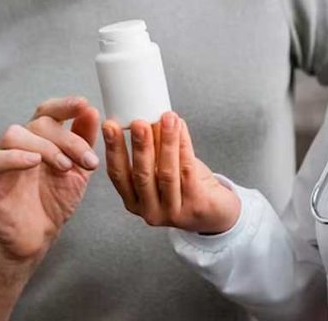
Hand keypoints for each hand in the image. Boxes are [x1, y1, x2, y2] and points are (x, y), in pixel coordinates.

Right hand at [0, 96, 100, 264]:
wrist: (37, 237)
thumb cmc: (55, 201)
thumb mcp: (78, 170)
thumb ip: (84, 142)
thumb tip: (92, 112)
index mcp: (41, 138)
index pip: (49, 111)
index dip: (65, 105)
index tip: (84, 104)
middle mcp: (21, 143)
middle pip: (40, 123)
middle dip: (68, 140)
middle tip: (87, 161)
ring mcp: (3, 159)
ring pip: (14, 134)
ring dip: (45, 147)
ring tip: (64, 167)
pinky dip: (14, 157)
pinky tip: (34, 163)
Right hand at [104, 112, 240, 234]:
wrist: (217, 211)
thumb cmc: (186, 186)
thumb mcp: (162, 170)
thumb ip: (153, 150)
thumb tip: (146, 114)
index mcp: (134, 201)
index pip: (118, 175)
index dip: (113, 150)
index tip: (110, 126)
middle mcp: (149, 211)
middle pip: (142, 175)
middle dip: (140, 146)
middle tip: (139, 123)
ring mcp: (172, 213)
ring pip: (167, 173)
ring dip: (166, 142)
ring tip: (167, 118)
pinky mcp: (196, 208)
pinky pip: (188, 172)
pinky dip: (184, 146)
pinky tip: (182, 129)